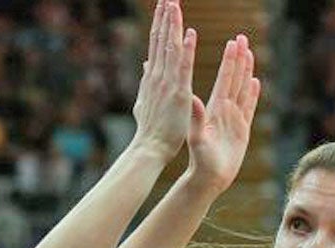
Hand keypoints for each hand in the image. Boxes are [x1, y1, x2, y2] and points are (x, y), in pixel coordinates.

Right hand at [130, 0, 196, 161]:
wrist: (150, 147)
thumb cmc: (149, 128)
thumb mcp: (144, 100)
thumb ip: (146, 81)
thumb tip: (145, 64)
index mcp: (152, 77)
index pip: (156, 44)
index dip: (160, 24)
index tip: (163, 6)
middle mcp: (157, 76)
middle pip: (161, 40)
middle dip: (164, 17)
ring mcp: (167, 83)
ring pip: (170, 48)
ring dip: (173, 26)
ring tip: (175, 5)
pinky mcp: (178, 93)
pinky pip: (183, 68)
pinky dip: (186, 50)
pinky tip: (189, 33)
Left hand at [186, 35, 260, 193]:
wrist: (207, 179)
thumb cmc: (200, 161)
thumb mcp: (197, 138)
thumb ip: (196, 118)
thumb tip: (193, 98)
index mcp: (213, 109)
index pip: (224, 79)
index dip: (230, 61)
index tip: (233, 42)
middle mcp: (223, 110)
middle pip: (234, 79)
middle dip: (238, 59)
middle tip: (242, 38)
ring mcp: (233, 119)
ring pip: (242, 90)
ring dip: (246, 72)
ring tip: (250, 54)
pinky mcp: (241, 130)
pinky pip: (249, 107)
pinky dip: (253, 94)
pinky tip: (256, 82)